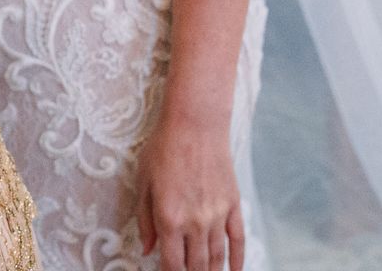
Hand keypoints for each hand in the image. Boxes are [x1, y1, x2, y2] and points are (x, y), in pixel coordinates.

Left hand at [135, 116, 245, 270]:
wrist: (195, 124)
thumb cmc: (164, 148)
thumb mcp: (143, 182)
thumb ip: (145, 219)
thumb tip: (148, 248)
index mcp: (169, 218)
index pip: (172, 263)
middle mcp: (195, 222)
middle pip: (195, 264)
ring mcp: (217, 215)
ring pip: (216, 257)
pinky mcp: (233, 205)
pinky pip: (237, 240)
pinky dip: (237, 259)